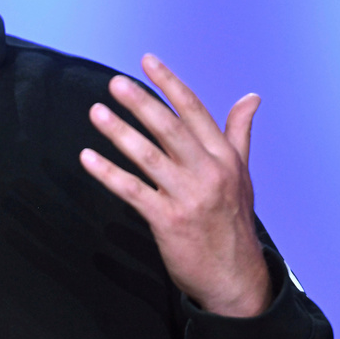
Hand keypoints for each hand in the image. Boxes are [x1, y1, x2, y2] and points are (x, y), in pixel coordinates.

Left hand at [79, 54, 270, 316]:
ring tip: (96, 112)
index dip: (169, 84)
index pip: (194, 111)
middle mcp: (209, 172)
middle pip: (169, 128)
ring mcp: (188, 196)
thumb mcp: (242, 174)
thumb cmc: (233, 220)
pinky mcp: (168, 220)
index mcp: (224, 157)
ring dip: (119, 133)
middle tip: (115, 83)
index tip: (147, 60)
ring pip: (148, 156)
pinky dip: (108, 173)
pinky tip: (87, 158)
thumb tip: (251, 96)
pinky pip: (132, 190)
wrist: (236, 278)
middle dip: (141, 103)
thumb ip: (238, 133)